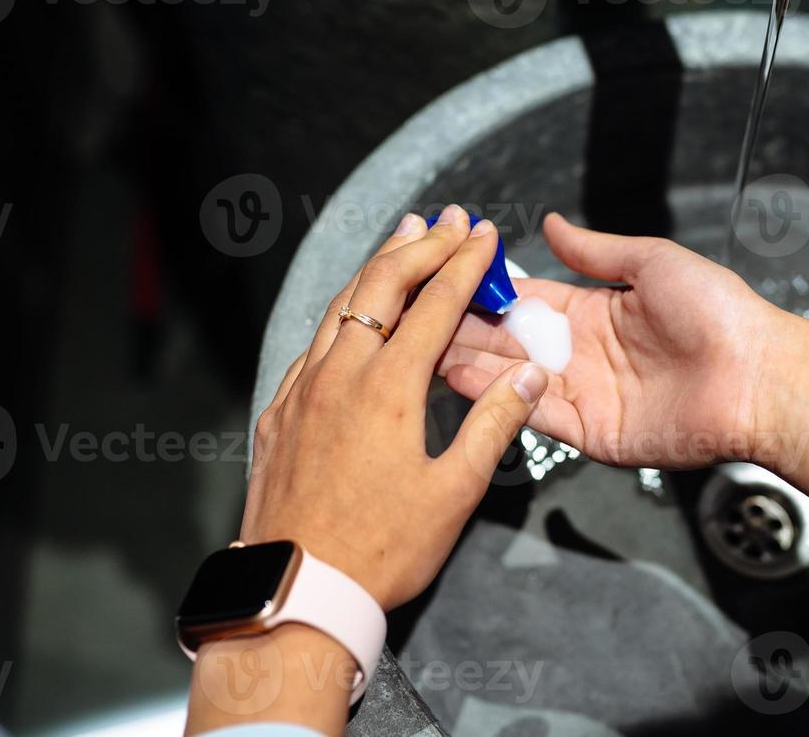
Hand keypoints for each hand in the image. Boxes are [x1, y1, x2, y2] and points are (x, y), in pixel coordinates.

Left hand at [240, 205, 549, 609]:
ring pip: (340, 306)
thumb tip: (529, 374)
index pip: (435, 303)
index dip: (465, 263)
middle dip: (419, 244)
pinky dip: (343, 312)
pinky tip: (353, 316)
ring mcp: (302, 390)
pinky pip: (314, 343)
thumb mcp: (454, 492)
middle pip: (380, 284)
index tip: (487, 234)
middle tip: (449, 217)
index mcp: (388, 387)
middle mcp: (340, 373)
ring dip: (376, 267)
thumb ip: (494, 424)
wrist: (296, 590)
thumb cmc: (382, 548)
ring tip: (403, 236)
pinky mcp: (279, 412)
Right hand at [439, 213, 783, 468]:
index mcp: (597, 311)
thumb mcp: (652, 263)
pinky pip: (536, 414)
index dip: (488, 293)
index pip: (528, 301)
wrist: (759, 376)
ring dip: (470, 366)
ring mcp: (586, 395)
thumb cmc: (720, 312)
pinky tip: (462, 380)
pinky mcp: (593, 432)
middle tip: (415, 319)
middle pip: (511, 342)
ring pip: (513, 379)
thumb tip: (550, 223)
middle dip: (466, 331)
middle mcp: (584, 354)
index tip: (447, 279)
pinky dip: (498, 399)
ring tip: (422, 349)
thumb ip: (595, 251)